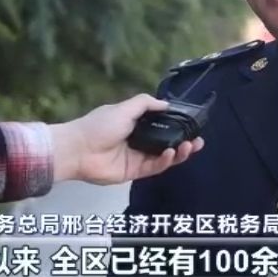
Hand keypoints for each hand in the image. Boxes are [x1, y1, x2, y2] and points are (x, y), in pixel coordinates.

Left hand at [49, 93, 204, 184]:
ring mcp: (137, 157)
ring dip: (178, 152)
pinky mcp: (134, 172)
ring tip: (190, 146)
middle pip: (166, 142)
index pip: (160, 124)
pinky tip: (171, 153)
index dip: (176, 125)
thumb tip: (166, 104)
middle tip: (199, 140)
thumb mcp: (124, 108)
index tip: (191, 124)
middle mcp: (138, 140)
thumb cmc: (99, 126)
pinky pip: (154, 167)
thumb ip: (146, 104)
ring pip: (163, 157)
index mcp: (134, 123)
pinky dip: (164, 161)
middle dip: (184, 142)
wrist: (79, 150)